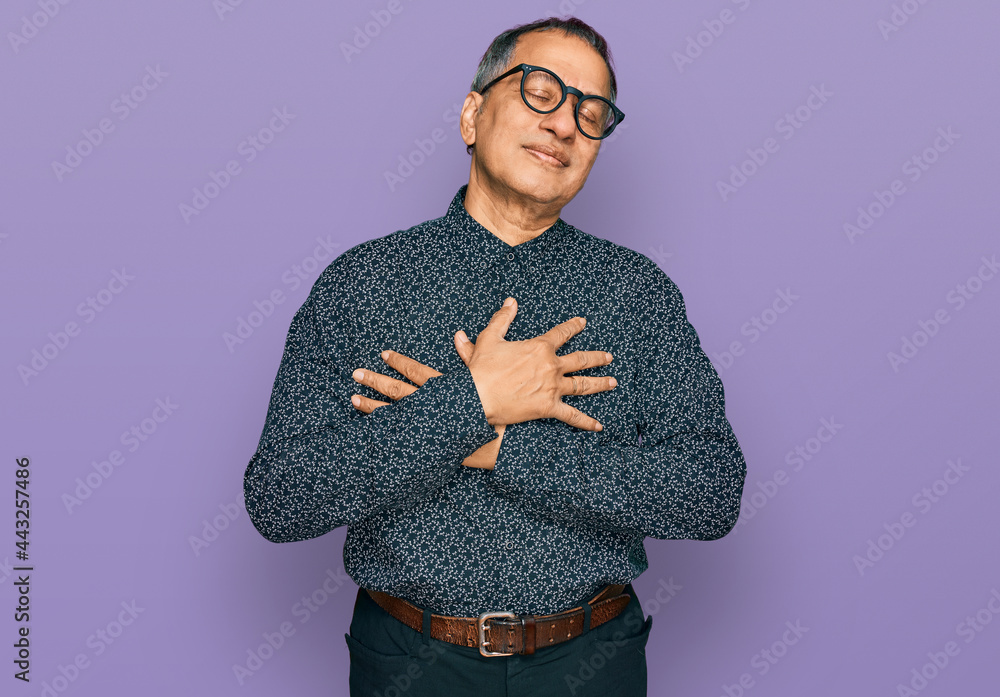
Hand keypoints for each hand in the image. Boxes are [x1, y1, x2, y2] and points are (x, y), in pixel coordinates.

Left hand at [349, 349, 503, 468]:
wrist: (504, 446)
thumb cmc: (498, 411)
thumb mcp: (484, 380)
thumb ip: (471, 355)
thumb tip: (459, 335)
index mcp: (443, 389)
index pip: (416, 372)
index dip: (399, 362)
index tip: (384, 354)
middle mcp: (430, 407)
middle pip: (397, 391)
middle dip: (375, 381)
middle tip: (356, 373)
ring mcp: (426, 427)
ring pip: (392, 415)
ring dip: (371, 406)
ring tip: (353, 398)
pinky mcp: (426, 446)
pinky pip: (398, 437)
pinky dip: (383, 432)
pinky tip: (368, 430)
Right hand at [457, 297, 615, 430]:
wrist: (478, 397)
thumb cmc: (482, 369)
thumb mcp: (490, 338)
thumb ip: (503, 318)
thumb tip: (511, 301)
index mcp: (539, 347)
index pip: (562, 333)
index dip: (574, 327)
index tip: (583, 323)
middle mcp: (551, 366)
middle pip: (581, 360)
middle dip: (596, 358)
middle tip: (608, 357)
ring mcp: (553, 387)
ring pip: (583, 385)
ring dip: (600, 383)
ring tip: (613, 381)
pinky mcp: (549, 407)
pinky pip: (572, 416)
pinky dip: (586, 422)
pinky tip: (598, 426)